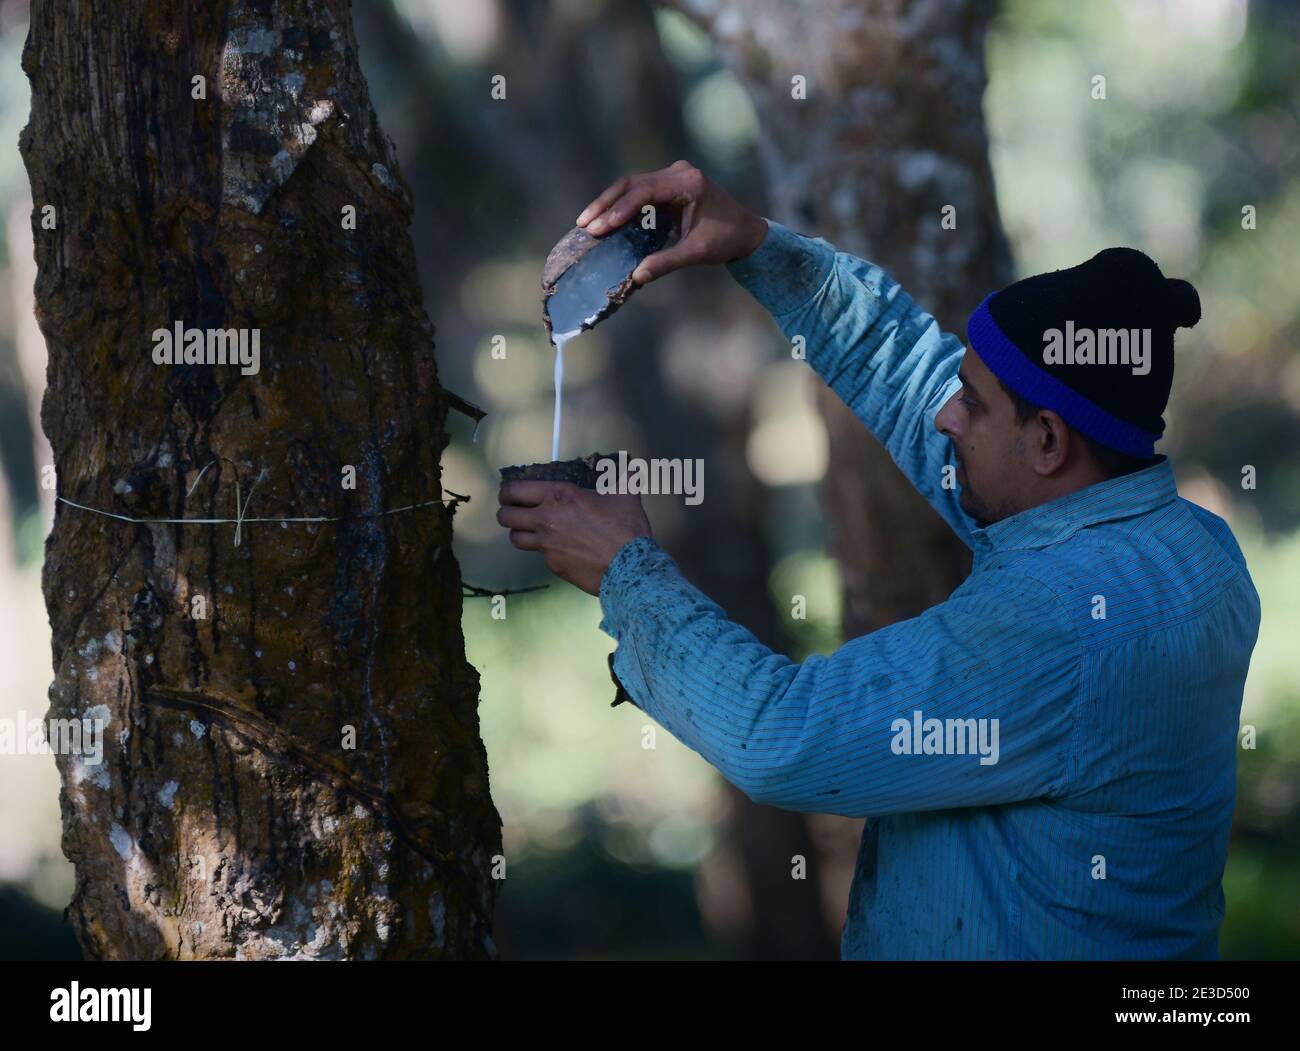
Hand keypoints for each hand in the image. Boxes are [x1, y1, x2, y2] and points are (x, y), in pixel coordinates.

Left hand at [497, 481, 651, 596]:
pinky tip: (557, 549)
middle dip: (506, 512)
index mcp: (560, 496)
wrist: (629, 567)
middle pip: (506, 516)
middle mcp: (547, 518)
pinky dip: (544, 551)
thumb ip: (625, 479)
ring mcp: (547, 544)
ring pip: (516, 538)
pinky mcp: (552, 564)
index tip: (509, 494)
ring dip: (519, 533)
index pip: (516, 490)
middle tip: (512, 512)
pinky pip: (539, 555)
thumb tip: (634, 469)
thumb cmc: (626, 529)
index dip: (507, 491)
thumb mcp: (626, 496)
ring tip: (526, 531)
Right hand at [575, 160, 767, 284]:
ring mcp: (673, 176)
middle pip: (633, 183)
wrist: (746, 232)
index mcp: (688, 183)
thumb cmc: (726, 240)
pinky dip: (622, 206)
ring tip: (587, 223)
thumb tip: (636, 276)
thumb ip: (666, 262)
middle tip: (585, 225)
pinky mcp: (669, 185)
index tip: (602, 226)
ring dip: (610, 204)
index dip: (621, 208)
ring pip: (633, 186)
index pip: (646, 191)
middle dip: (607, 204)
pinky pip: (640, 193)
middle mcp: (679, 173)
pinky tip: (605, 221)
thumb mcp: (696, 253)